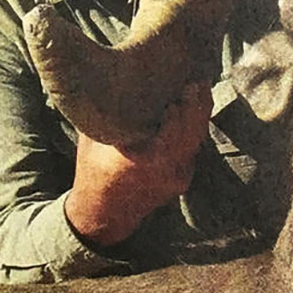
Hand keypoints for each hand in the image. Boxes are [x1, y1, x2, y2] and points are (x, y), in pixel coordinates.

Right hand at [63, 83, 211, 247]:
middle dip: (197, 103)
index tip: (184, 82)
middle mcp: (165, 169)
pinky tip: (192, 110)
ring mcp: (178, 176)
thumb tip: (108, 78)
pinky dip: (194, 129)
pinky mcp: (183, 179)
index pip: (173, 130)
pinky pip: (194, 149)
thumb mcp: (93, 139)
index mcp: (143, 159)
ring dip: (199, 114)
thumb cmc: (93, 172)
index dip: (182, 107)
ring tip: (199, 88)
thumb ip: (106, 112)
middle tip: (197, 79)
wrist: (104, 213)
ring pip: (197, 140)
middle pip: (192, 132)